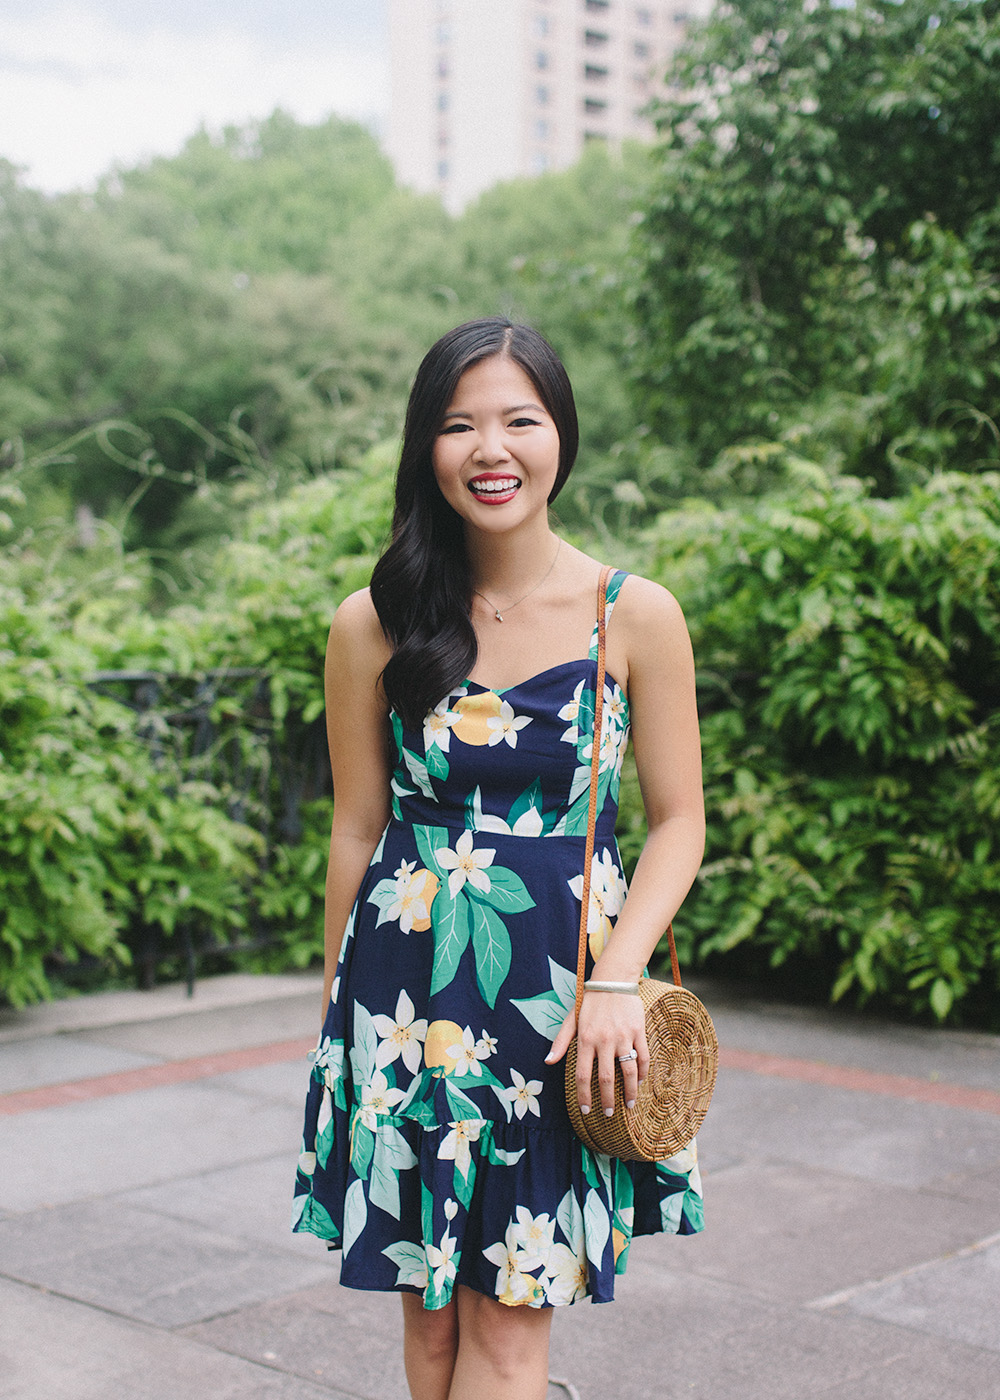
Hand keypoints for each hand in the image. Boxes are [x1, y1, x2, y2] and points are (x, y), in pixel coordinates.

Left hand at [546, 992, 648, 1115]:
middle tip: (609, 1113)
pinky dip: (642, 1073)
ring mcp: (623, 1037)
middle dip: (607, 1100)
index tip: (586, 1110)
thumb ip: (560, 1042)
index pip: (582, 1075)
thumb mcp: (571, 1019)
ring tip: (628, 1104)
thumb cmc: (590, 1002)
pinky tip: (639, 1082)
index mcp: (585, 1039)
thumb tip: (548, 1062)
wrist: (613, 980)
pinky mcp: (638, 1032)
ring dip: (629, 1092)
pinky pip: (643, 1057)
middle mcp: (604, 1040)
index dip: (584, 1095)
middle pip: (606, 1079)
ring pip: (628, 1072)